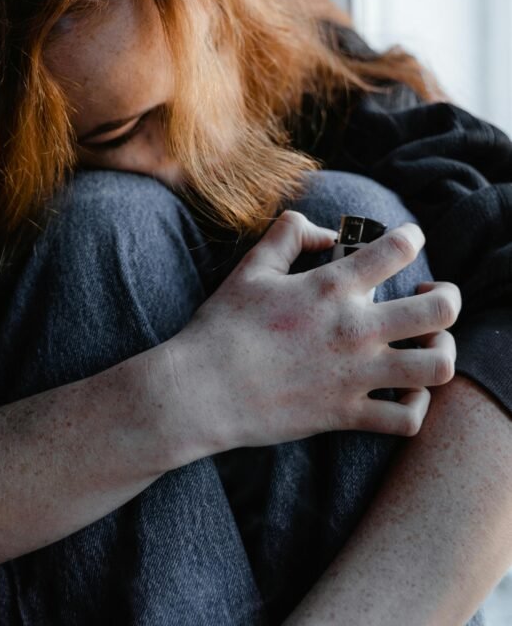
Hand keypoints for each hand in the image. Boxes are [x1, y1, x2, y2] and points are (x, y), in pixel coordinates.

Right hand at [167, 211, 460, 452]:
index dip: (410, 237)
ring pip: (437, 366)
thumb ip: (289, 235)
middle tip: (434, 295)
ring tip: (429, 345)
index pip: (395, 249)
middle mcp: (355, 329)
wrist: (203, 389)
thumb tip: (322, 230)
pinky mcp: (347, 415)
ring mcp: (356, 375)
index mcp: (331, 287)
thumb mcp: (252, 267)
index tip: (409, 238)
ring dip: (443, 352)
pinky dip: (416, 406)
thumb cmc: (223, 326)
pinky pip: (407, 419)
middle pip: (438, 310)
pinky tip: (404, 392)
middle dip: (448, 297)